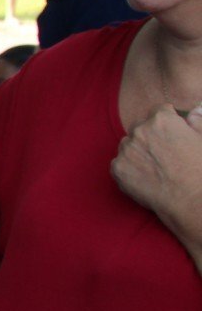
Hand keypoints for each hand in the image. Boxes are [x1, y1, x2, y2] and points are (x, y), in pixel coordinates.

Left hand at [113, 104, 201, 248]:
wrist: (190, 200)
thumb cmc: (201, 169)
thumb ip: (199, 121)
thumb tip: (194, 110)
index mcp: (162, 119)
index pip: (159, 111)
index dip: (168, 123)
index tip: (172, 134)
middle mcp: (140, 131)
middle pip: (141, 127)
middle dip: (150, 136)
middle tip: (164, 154)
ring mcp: (126, 150)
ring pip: (128, 145)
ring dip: (138, 151)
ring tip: (156, 167)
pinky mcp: (117, 169)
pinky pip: (120, 163)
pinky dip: (129, 168)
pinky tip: (146, 177)